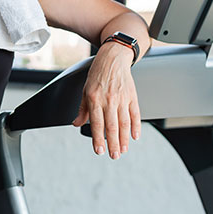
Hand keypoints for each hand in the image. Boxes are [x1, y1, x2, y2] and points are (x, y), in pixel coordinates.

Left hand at [72, 42, 140, 158]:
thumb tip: (76, 123)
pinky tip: (135, 136)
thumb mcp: (85, 90)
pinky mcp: (132, 96)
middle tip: (114, 156)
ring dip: (124, 139)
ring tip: (123, 150)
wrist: (114, 57)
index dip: (98, 139)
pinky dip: (136, 126)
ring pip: (124, 123)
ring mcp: (122, 98)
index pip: (96, 123)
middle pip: (112, 126)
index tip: (99, 150)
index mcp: (95, 99)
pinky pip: (135, 114)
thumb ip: (82, 109)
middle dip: (112, 143)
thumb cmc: (98, 73)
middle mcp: (109, 99)